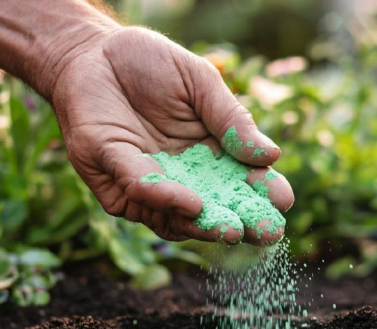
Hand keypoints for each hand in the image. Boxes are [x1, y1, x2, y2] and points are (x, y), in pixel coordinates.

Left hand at [49, 26, 293, 244]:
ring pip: (177, 214)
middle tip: (267, 231)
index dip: (263, 192)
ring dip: (206, 223)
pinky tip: (191, 202)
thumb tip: (271, 155)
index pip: (242, 181)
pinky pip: (140, 190)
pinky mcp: (113, 177)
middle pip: (216, 208)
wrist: (92, 50)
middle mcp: (181, 177)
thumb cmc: (149, 65)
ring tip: (233, 228)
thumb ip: (231, 119)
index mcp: (210, 154)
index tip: (283, 200)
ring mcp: (148, 183)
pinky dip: (165, 198)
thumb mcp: (200, 84)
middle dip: (242, 221)